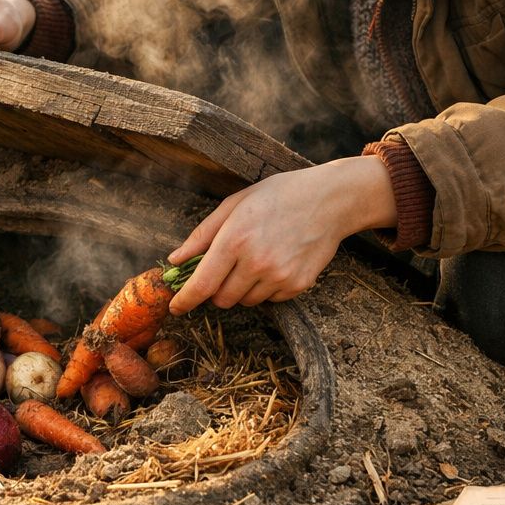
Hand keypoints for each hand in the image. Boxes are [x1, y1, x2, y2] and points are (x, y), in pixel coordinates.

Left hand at [167, 156, 397, 312]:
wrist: (329, 200)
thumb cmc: (278, 196)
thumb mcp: (234, 204)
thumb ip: (202, 235)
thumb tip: (175, 259)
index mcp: (235, 240)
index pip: (202, 284)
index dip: (185, 300)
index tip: (176, 308)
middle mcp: (256, 263)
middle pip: (222, 300)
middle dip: (217, 290)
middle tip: (226, 268)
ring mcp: (279, 277)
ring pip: (246, 301)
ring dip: (242, 288)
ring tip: (257, 258)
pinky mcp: (298, 285)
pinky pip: (270, 300)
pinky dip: (266, 288)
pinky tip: (276, 261)